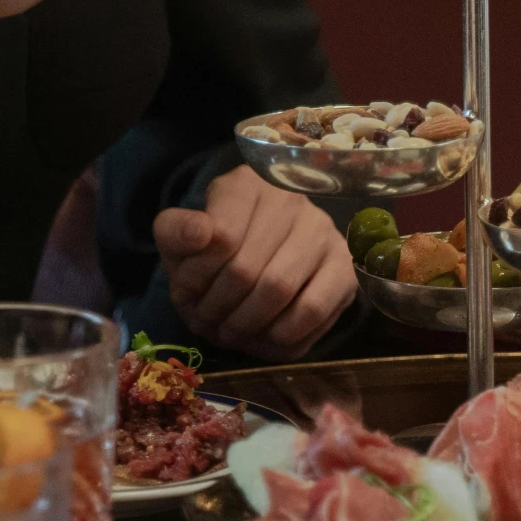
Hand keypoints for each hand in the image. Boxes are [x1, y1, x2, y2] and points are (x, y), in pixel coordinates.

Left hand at [153, 164, 354, 359]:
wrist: (253, 253)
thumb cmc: (212, 246)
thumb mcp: (181, 234)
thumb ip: (176, 230)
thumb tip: (201, 233)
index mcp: (247, 183)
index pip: (221, 235)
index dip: (197, 276)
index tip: (185, 293)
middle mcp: (291, 201)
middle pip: (247, 269)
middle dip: (218, 307)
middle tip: (205, 323)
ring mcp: (323, 233)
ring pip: (279, 291)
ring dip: (246, 325)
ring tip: (229, 332)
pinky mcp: (344, 270)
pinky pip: (313, 312)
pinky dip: (280, 337)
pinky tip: (262, 337)